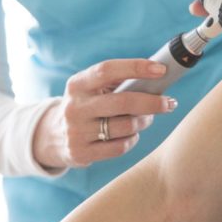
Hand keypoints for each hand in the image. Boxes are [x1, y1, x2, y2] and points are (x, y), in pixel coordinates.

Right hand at [32, 59, 178, 169]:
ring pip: (125, 126)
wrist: (52, 136)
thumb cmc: (86, 105)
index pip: (107, 70)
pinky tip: (132, 134)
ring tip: (147, 117)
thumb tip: (157, 75)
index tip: (161, 70)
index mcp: (77, 84)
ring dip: (143, 121)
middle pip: (122, 102)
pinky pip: (120, 147)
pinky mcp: (82, 153)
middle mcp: (74, 107)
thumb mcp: (91, 88)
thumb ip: (117, 82)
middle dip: (152, 102)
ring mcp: (76, 132)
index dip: (136, 67)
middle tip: (169, 102)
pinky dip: (132, 139)